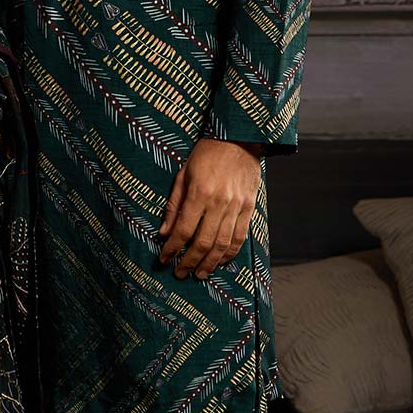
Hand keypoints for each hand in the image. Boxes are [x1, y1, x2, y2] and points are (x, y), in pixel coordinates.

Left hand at [158, 139, 261, 279]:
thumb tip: (163, 232)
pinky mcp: (249, 207)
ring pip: (223, 244)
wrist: (239, 139)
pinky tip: (220, 262)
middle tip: (180, 273)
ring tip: (199, 274)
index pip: (183, 230)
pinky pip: (240, 236)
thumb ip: (174, 205)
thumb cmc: (206, 154)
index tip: (164, 259)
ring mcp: (237, 207)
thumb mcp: (183, 174)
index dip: (172, 249)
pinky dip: (230, 253)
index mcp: (199, 193)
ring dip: (210, 263)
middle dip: (189, 261)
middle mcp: (219, 203)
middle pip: (203, 242)